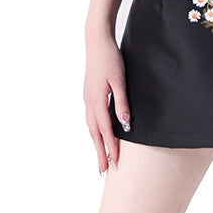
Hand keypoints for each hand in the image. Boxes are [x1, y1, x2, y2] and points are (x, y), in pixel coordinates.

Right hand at [83, 31, 130, 173]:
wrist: (96, 41)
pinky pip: (90, 119)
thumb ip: (122, 103)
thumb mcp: (119, 80)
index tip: (116, 164)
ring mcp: (87, 99)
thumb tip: (125, 124)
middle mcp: (89, 103)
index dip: (111, 148)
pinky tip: (98, 135)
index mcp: (97, 101)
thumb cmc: (110, 58)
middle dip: (100, 153)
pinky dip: (94, 132)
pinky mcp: (88, 95)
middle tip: (103, 171)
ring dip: (96, 144)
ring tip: (100, 158)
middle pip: (94, 134)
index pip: (105, 131)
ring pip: (91, 127)